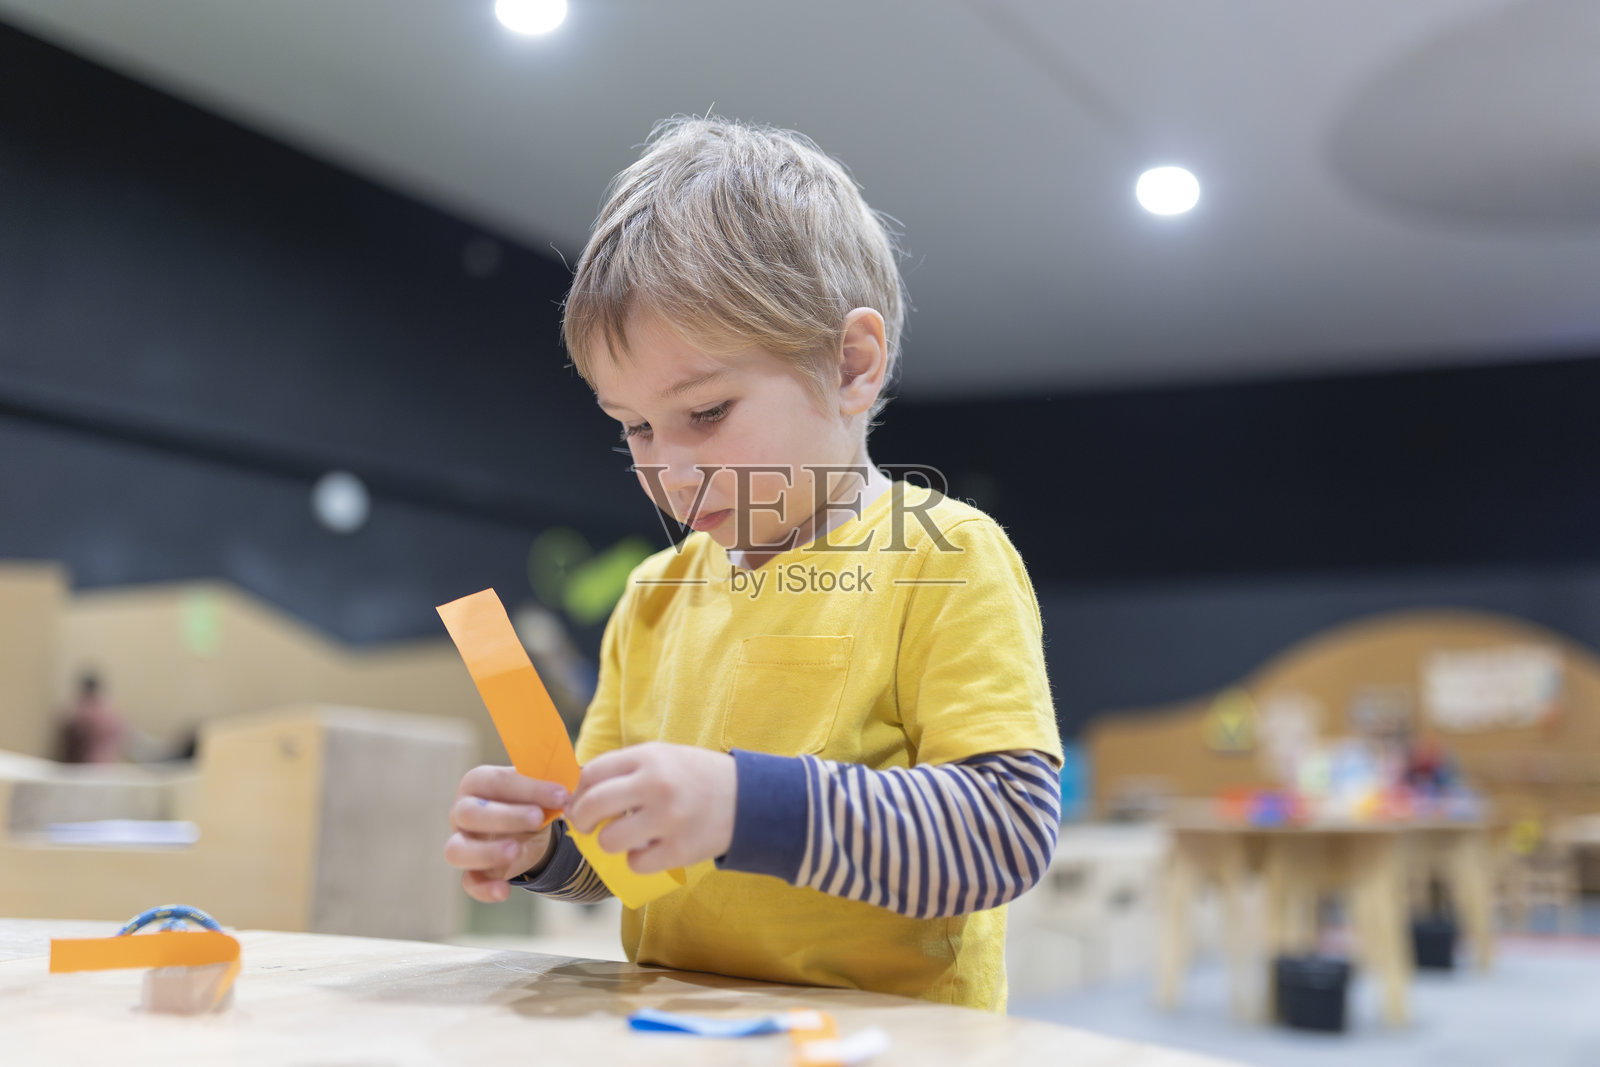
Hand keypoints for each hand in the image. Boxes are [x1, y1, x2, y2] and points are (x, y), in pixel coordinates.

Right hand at [444, 765, 568, 902]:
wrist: (529, 828)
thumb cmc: (532, 798)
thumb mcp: (542, 786)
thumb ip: (553, 780)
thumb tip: (579, 776)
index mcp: (479, 782)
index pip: (497, 781)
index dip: (529, 787)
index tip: (562, 794)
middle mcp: (462, 811)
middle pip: (470, 813)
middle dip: (506, 816)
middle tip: (537, 818)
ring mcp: (463, 842)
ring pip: (457, 850)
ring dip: (486, 852)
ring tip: (515, 851)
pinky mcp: (471, 870)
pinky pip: (468, 883)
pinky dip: (484, 889)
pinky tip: (504, 892)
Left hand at [566, 742, 735, 874]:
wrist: (750, 799)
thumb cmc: (697, 778)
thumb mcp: (664, 758)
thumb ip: (626, 770)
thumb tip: (580, 795)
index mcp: (649, 757)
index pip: (592, 774)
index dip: (578, 792)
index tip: (580, 803)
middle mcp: (656, 785)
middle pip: (592, 806)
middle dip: (581, 820)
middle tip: (587, 827)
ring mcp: (668, 819)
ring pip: (609, 841)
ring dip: (610, 844)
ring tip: (626, 838)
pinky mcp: (679, 850)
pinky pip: (635, 864)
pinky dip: (636, 861)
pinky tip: (650, 849)